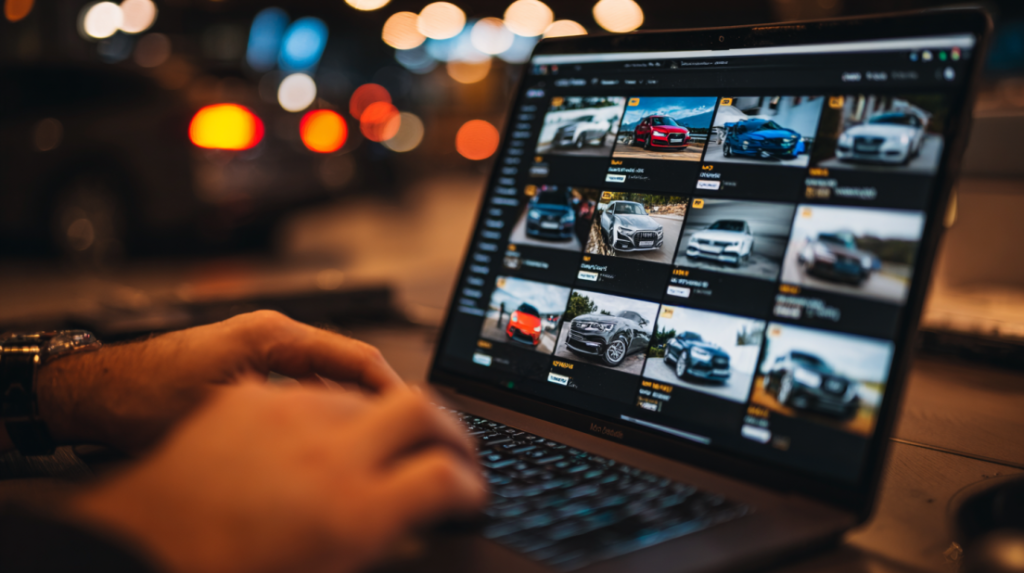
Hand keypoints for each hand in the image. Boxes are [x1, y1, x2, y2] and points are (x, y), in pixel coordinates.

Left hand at [33, 310, 404, 452]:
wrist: (95, 393)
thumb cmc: (142, 397)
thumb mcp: (221, 414)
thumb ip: (284, 422)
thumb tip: (337, 439)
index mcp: (272, 336)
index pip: (357, 357)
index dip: (391, 390)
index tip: (413, 418)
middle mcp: (273, 338)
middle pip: (350, 368)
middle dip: (377, 403)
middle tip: (399, 439)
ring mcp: (264, 354)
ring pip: (329, 382)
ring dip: (352, 411)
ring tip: (371, 445)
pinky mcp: (253, 372)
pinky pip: (306, 390)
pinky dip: (324, 414)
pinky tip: (328, 445)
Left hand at [70, 382, 486, 572]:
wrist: (125, 540)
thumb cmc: (213, 562)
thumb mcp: (307, 560)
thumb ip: (364, 539)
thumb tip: (406, 525)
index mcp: (340, 504)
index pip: (440, 476)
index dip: (466, 483)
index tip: (472, 490)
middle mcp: (317, 443)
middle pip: (417, 408)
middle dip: (447, 426)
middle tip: (455, 449)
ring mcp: (281, 411)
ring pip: (363, 395)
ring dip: (386, 417)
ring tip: (391, 448)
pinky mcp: (249, 400)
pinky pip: (313, 392)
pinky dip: (334, 411)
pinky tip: (328, 437)